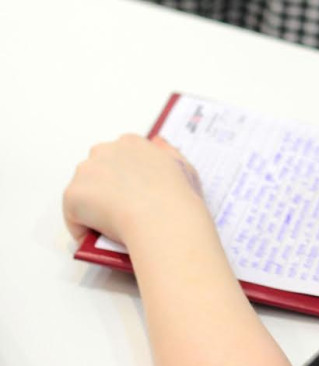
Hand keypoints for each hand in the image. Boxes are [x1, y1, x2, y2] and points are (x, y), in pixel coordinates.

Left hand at [63, 134, 205, 245]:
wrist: (163, 219)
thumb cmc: (177, 197)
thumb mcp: (183, 167)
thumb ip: (167, 153)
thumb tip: (156, 142)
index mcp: (131, 143)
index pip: (118, 157)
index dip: (124, 178)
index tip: (132, 195)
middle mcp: (105, 150)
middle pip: (96, 171)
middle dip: (104, 190)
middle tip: (120, 212)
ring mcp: (86, 171)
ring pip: (83, 192)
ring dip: (92, 208)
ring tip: (110, 227)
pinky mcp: (73, 194)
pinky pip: (73, 216)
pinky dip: (83, 229)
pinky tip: (99, 238)